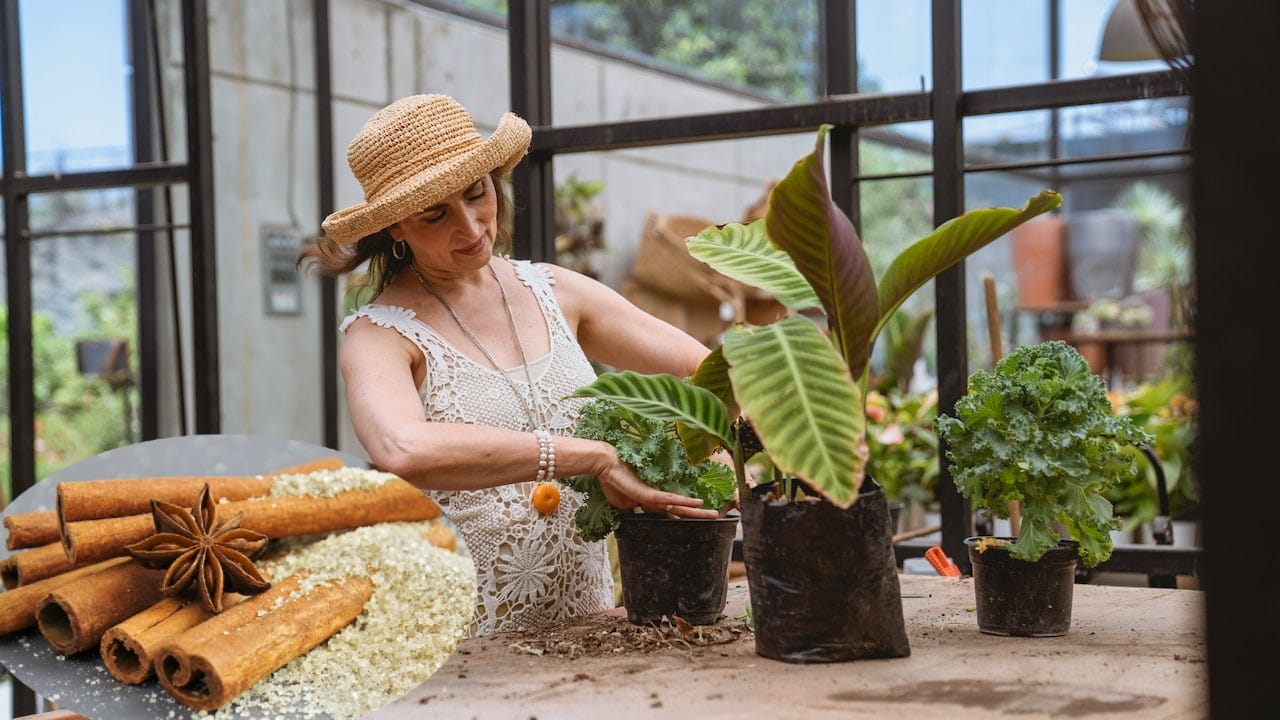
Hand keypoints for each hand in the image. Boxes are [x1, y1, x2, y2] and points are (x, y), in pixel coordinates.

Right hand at [595, 456, 720, 519]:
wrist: (606, 467)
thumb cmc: (612, 482)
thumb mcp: (621, 505)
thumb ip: (630, 514)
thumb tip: (631, 524)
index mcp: (650, 503)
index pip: (669, 514)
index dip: (681, 520)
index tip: (692, 526)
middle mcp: (656, 499)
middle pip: (680, 511)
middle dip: (697, 516)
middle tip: (714, 517)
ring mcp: (655, 496)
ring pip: (681, 506)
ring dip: (697, 511)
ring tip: (714, 514)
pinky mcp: (651, 493)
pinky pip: (670, 499)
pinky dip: (684, 501)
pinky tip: (698, 503)